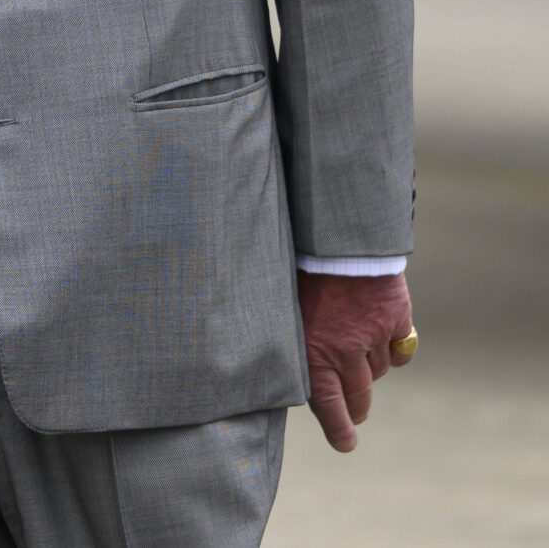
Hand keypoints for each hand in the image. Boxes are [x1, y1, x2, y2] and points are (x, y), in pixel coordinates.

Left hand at [298, 270, 415, 450]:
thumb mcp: (285, 312)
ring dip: (370, 367)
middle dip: (356, 406)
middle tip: (355, 410)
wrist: (333, 241)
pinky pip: (401, 352)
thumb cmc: (301, 274)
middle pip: (359, 394)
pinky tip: (385, 339)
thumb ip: (298, 342)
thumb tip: (294, 369)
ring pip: (379, 370)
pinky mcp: (396, 322)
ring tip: (357, 349)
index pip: (326, 404)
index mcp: (311, 352)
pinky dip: (395, 350)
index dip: (338, 428)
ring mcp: (373, 338)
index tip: (346, 444)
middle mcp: (344, 351)